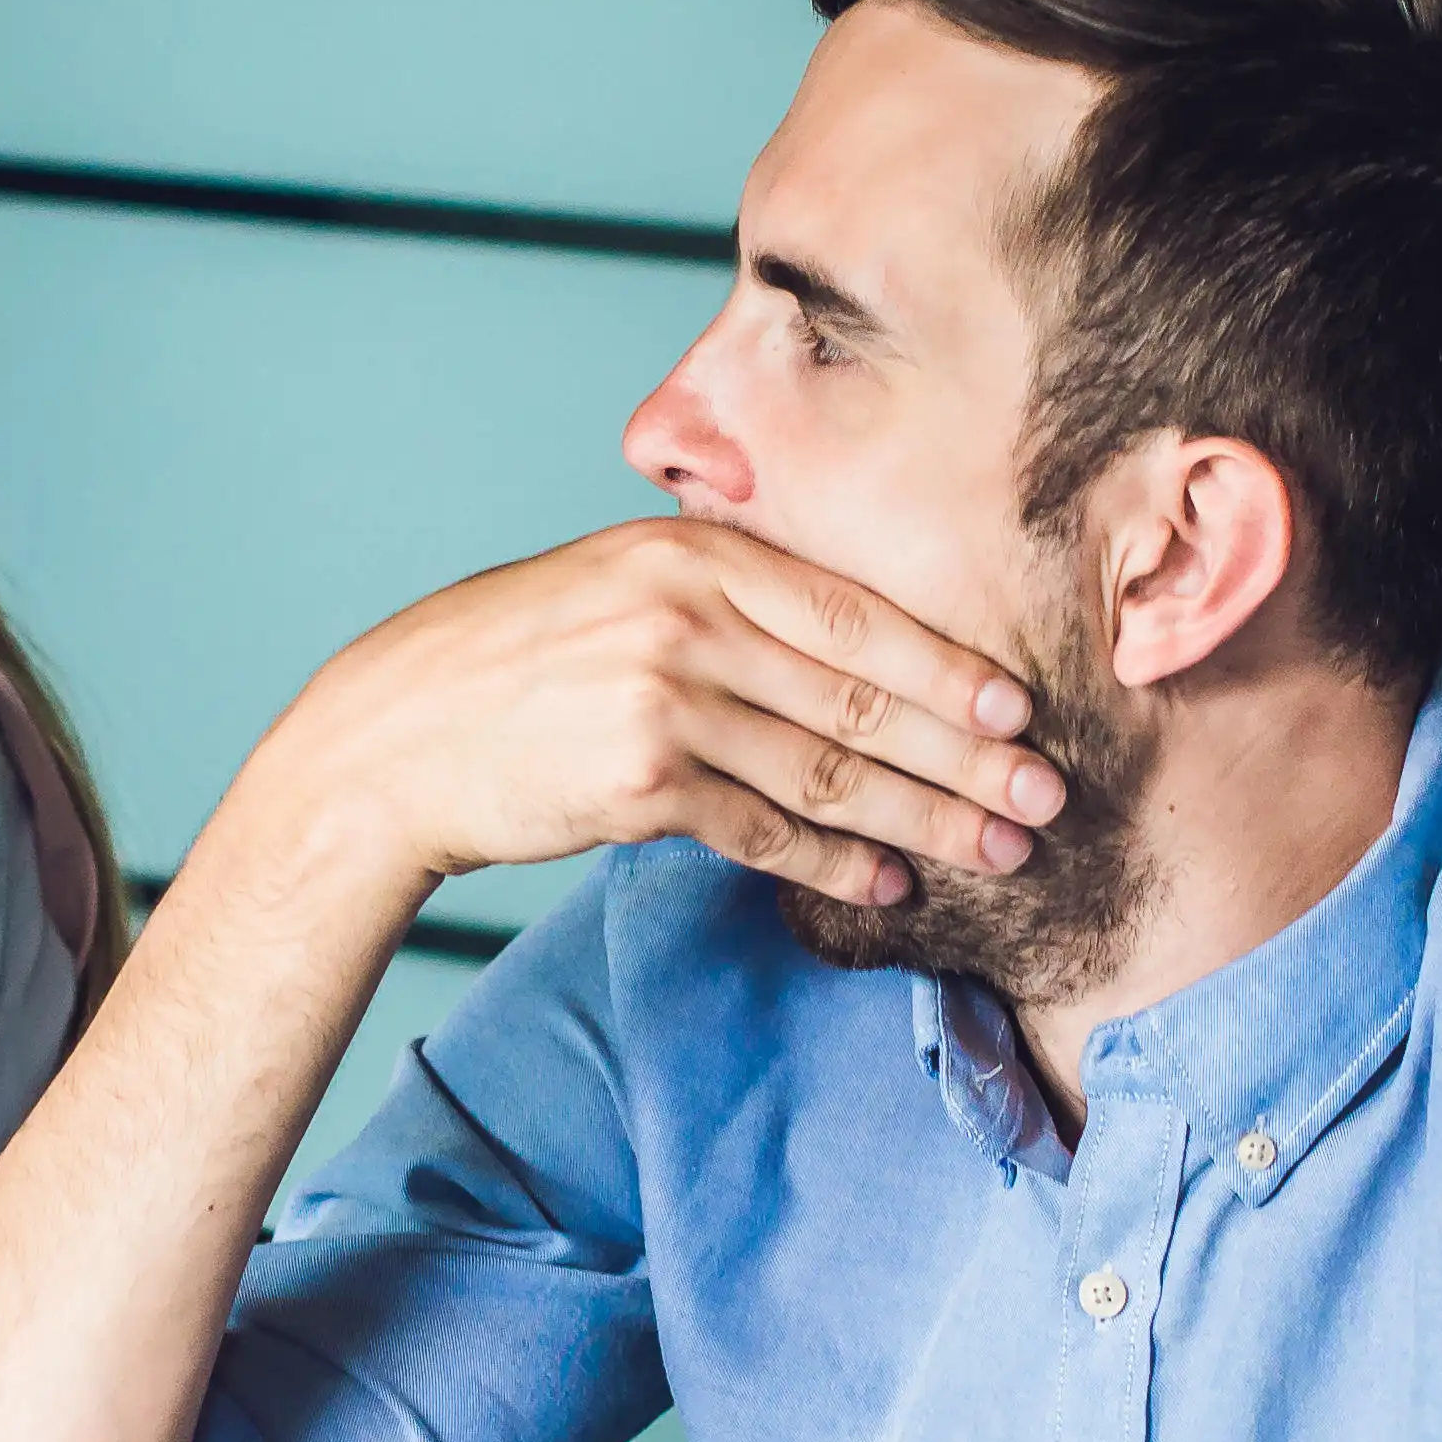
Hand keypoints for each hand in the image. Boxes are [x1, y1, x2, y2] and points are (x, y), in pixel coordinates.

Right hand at [247, 520, 1065, 920]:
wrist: (392, 735)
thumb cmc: (512, 662)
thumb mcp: (614, 586)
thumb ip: (720, 594)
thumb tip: (843, 636)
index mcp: (693, 554)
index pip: (857, 612)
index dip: (954, 667)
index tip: (1025, 710)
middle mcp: (687, 617)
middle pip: (865, 694)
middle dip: (971, 755)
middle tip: (1049, 797)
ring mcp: (664, 699)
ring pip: (831, 768)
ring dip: (926, 820)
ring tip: (998, 852)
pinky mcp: (639, 783)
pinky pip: (765, 830)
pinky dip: (833, 864)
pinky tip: (888, 887)